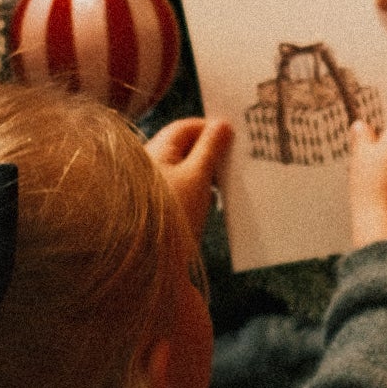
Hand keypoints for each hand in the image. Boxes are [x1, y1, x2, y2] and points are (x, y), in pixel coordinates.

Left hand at [146, 114, 231, 242]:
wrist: (150, 263)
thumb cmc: (172, 215)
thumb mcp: (197, 177)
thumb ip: (210, 149)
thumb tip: (223, 125)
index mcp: (157, 150)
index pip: (187, 128)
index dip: (211, 128)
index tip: (235, 136)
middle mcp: (152, 164)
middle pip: (186, 147)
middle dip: (212, 151)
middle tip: (237, 159)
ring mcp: (155, 186)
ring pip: (186, 169)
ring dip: (207, 172)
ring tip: (229, 181)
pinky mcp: (161, 207)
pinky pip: (183, 189)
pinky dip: (199, 189)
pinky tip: (213, 200)